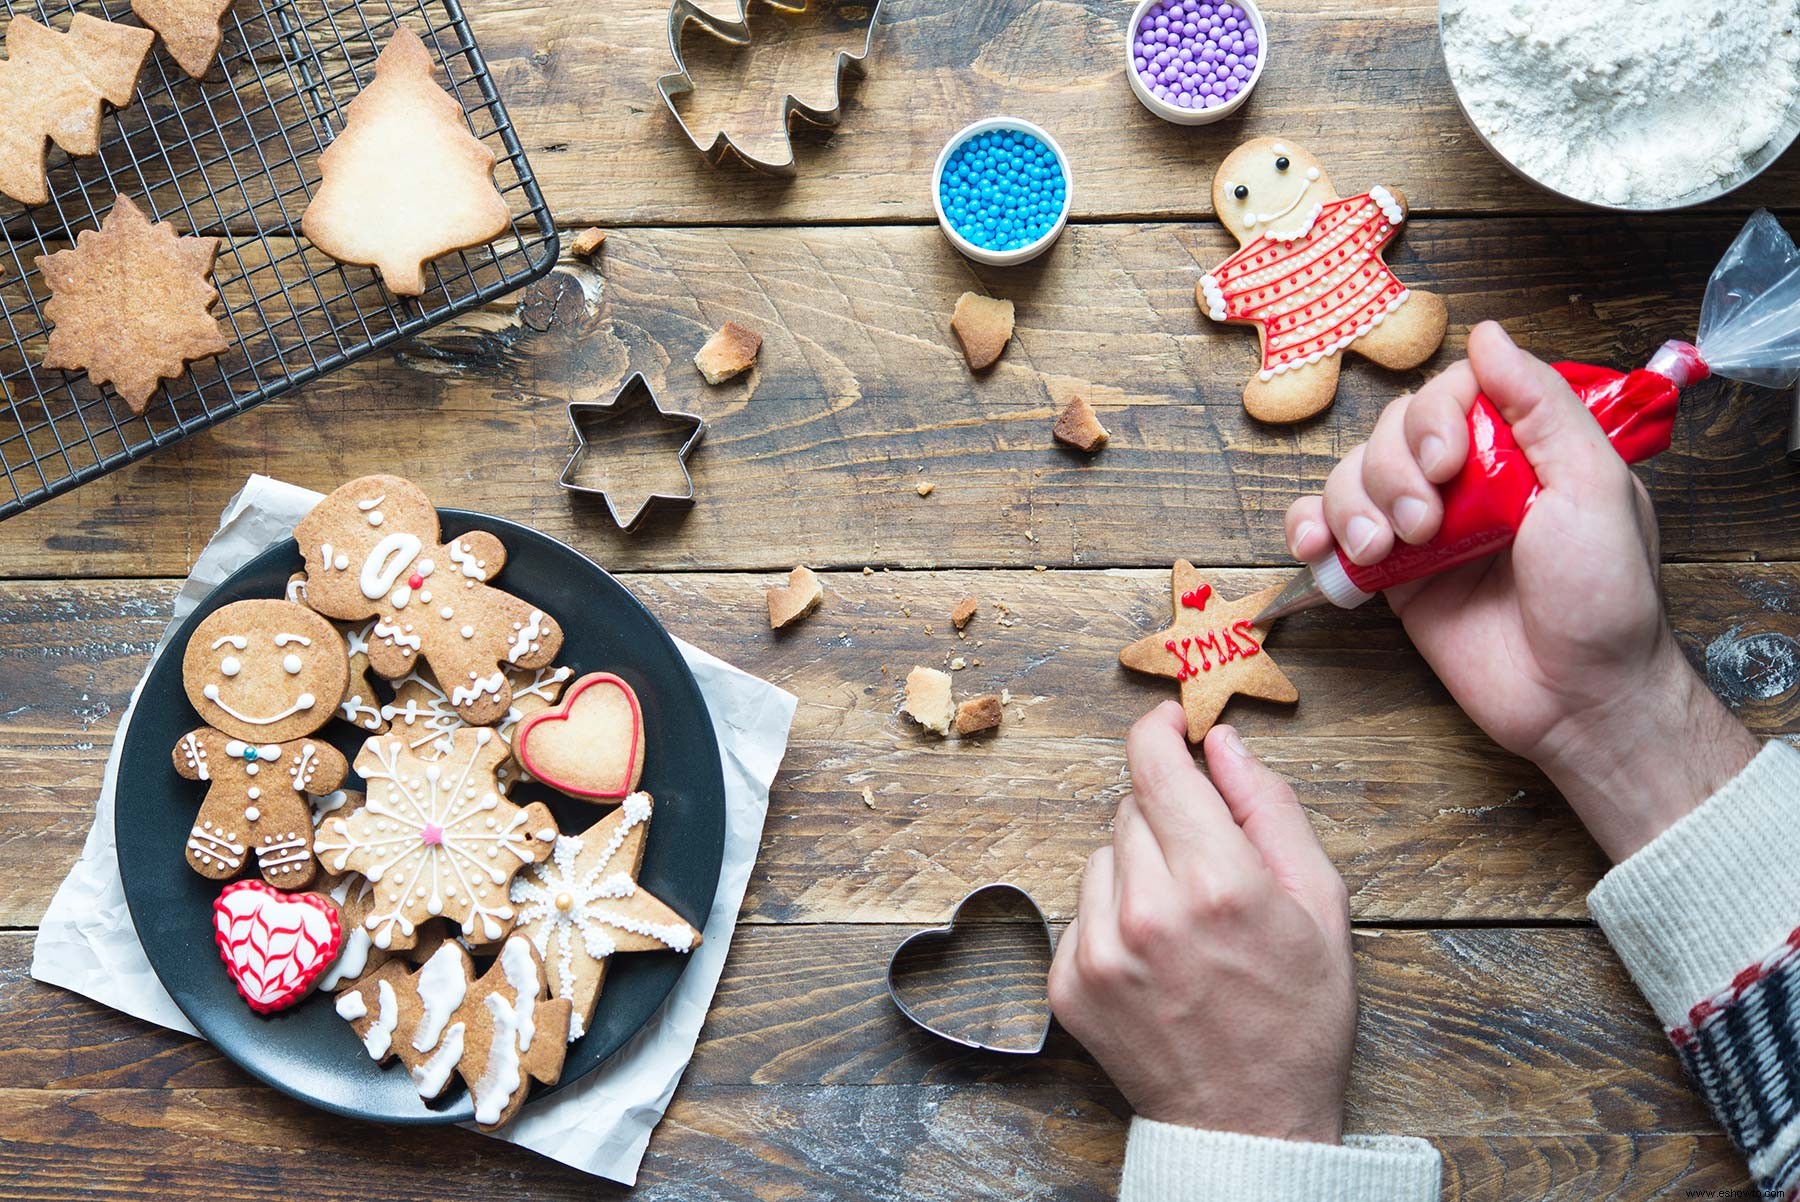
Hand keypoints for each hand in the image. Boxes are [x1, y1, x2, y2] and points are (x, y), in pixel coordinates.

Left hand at [1048, 704, 1354, 1141]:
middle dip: (1168, 817)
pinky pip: (1081, 910)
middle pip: (1131, 808)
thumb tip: (1224, 742)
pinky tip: (1155, 959)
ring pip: (1102, 856)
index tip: (1168, 722)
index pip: (1156, 766)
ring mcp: (1098, 950)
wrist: (1247, 1123)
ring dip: (1137, 869)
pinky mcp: (1068, 982)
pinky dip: (1112, 918)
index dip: (1159, 731)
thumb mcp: (1319, 904)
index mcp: (1216, 882)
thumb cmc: (1297, 1017)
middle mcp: (1146, 910)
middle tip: (1209, 864)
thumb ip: (1270, 808)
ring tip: (1185, 924)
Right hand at [1286, 321, 1757, 859]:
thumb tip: (1489, 334)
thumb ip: (1541, 405)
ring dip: (1353, 507)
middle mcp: (1467, 480)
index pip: (1452, 392)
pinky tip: (1317, 549)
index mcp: (1520, 449)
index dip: (1432, 416)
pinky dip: (1310, 531)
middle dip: (1392, 471)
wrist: (1577, 697)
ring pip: (1351, 478)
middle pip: (1391, 433)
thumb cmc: (1604, 599)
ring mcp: (1424, 529)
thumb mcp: (1595, 484)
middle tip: (1424, 523)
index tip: (1448, 461)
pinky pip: (1328, 534)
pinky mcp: (1391, 579)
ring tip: (1386, 551)